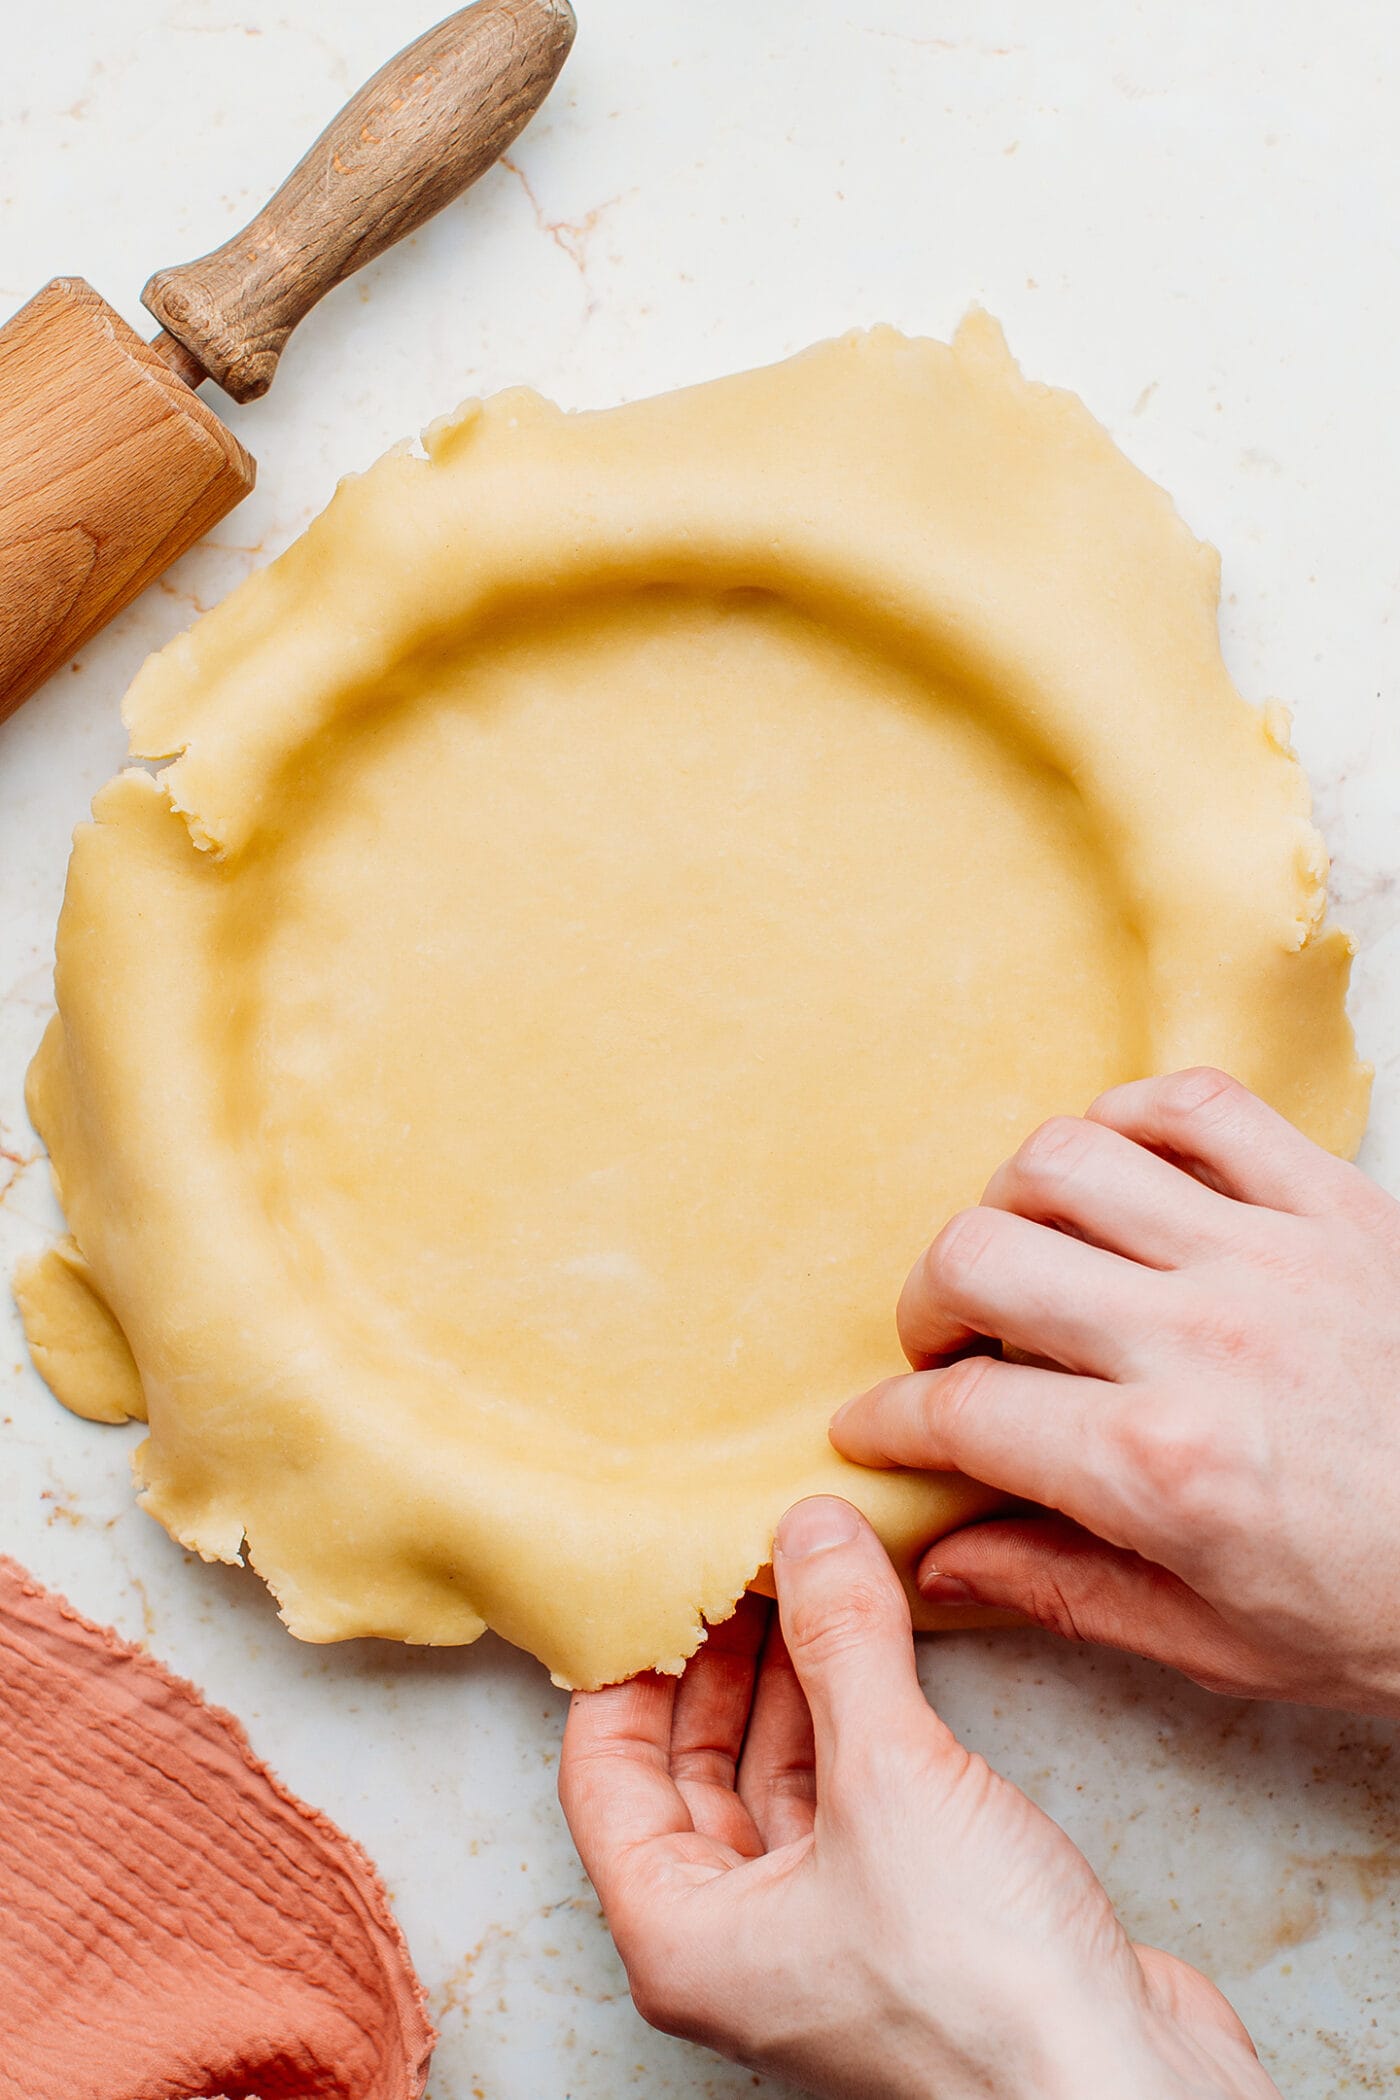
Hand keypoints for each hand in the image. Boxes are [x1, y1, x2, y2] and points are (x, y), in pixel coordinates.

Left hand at [559, 1496, 1275, 2099]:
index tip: (658, 1570)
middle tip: (745, 1557)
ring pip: (778, 1782)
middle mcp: (738, 1945)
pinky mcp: (907, 1923)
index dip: (628, 1663)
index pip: (602, 1774)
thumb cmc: (983, 1985)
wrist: (1124, 2090)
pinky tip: (882, 1646)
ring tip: (813, 1576)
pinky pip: (853, 1799)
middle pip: (690, 1773)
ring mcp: (825, 1938)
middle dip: (720, 1660)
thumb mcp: (891, 1778)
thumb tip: (808, 1528)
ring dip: (796, 1681)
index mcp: (681, 1937)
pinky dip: (859, 1720)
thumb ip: (841, 1642)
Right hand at [831, 1067, 1399, 1715]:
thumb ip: (1063, 1590)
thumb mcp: (1224, 1643)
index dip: (888, 1422)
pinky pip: (1196, 1104)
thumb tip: (937, 1562)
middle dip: (925, 1306)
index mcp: (1162, 1466)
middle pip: (980, 1259)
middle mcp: (1199, 1339)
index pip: (962, 1412)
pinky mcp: (1333, 1199)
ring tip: (1025, 1257)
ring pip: (1065, 1160)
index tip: (872, 1430)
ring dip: (1010, 1207)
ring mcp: (1268, 1253)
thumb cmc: (1395, 1610)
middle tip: (942, 1348)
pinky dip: (1130, 1120)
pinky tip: (1118, 1176)